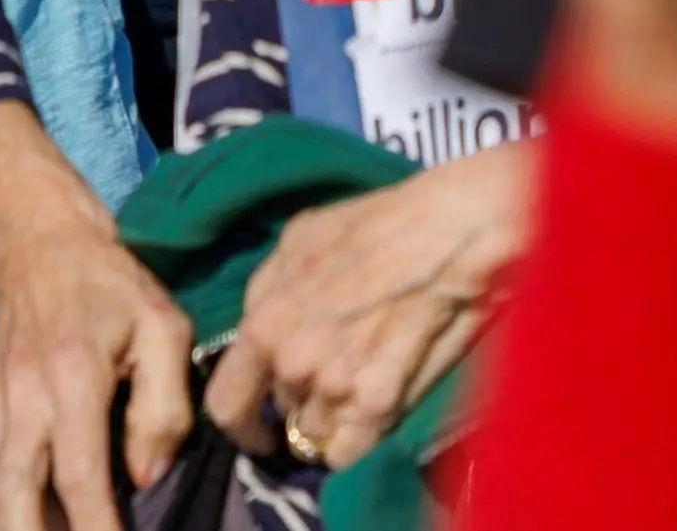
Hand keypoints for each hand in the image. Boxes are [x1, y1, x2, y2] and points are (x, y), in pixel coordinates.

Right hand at [0, 103, 191, 530]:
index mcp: (72, 378)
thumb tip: (147, 475)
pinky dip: (1, 508)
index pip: (79, 477)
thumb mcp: (163, 327)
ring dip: (10, 530)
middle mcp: (23, 398)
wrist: (34, 237)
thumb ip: (164, 405)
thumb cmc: (110, 283)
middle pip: (11, 498)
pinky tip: (34, 521)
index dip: (98, 529)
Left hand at [204, 145, 533, 472]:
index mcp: (263, 325)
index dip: (241, 423)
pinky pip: (353, 448)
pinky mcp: (383, 403)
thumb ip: (271, 295)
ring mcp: (337, 388)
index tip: (259, 428)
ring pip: (319, 433)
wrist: (450, 233)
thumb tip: (264, 332)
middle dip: (300, 401)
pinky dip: (359, 440)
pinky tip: (374, 412)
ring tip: (362, 383)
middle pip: (284, 412)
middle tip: (331, 377)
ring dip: (333, 418)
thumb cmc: (375, 228)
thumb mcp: (296, 245)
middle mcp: (293, 364)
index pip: (226, 404)